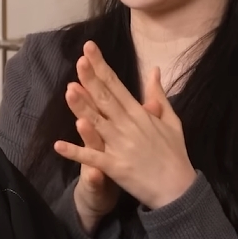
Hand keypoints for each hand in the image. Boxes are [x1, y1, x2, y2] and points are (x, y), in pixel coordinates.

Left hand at [54, 41, 196, 209]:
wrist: (179, 189)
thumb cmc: (175, 154)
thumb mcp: (171, 121)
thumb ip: (158, 95)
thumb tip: (154, 70)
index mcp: (140, 114)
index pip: (116, 85)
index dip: (101, 67)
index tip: (89, 49)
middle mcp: (128, 126)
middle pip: (105, 99)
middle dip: (91, 79)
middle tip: (79, 60)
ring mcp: (120, 146)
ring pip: (96, 123)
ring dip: (82, 108)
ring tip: (68, 91)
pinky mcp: (115, 167)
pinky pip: (92, 157)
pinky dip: (75, 151)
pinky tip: (58, 145)